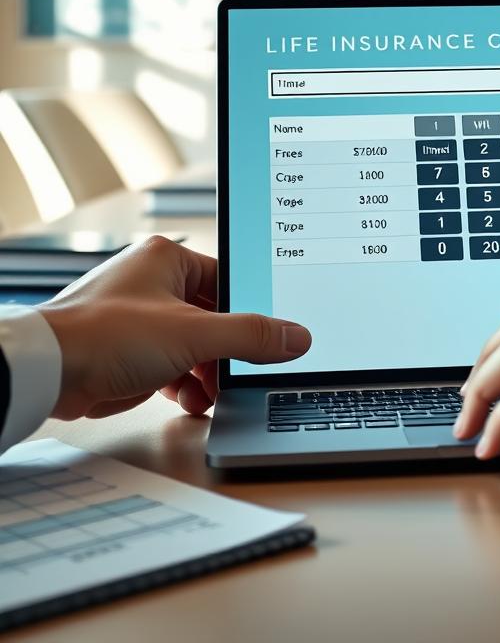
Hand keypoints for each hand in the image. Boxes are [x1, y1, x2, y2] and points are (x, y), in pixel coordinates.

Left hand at [39, 236, 311, 419]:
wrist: (46, 372)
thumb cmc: (104, 335)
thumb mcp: (195, 335)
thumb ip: (251, 336)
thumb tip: (295, 336)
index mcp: (169, 259)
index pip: (229, 281)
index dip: (250, 313)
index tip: (269, 338)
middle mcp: (153, 283)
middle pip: (213, 318)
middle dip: (226, 353)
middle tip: (241, 373)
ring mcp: (138, 318)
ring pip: (192, 344)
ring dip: (206, 372)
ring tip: (213, 392)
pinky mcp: (125, 351)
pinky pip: (170, 364)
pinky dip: (183, 383)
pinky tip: (189, 400)